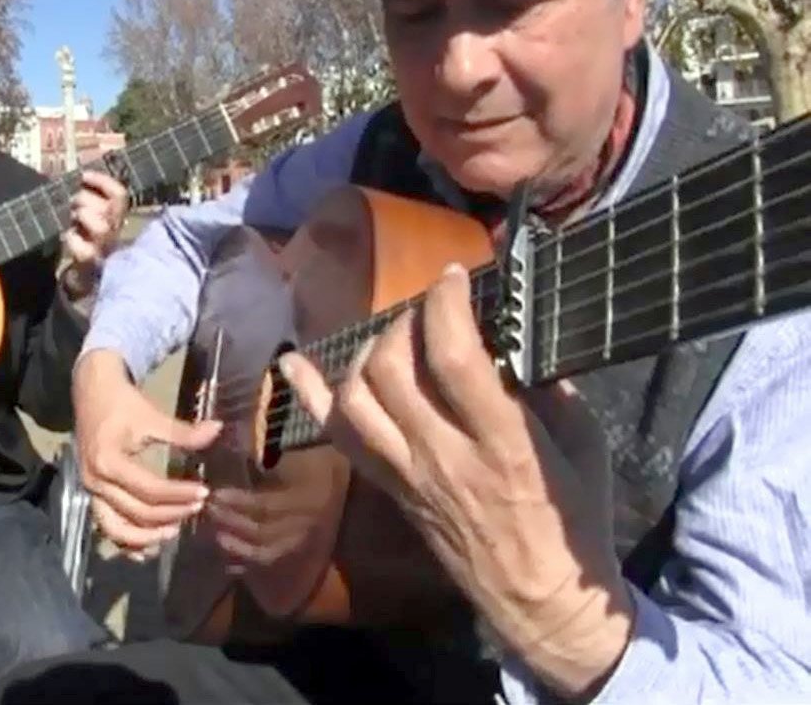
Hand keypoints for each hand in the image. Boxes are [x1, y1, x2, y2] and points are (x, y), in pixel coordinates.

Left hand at [61, 170, 128, 300]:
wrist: (85, 276)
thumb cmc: (86, 238)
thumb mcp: (92, 215)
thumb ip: (91, 196)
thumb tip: (82, 171)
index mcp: (118, 216)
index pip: (119, 195)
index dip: (103, 182)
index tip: (84, 175)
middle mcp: (116, 232)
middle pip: (108, 208)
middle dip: (84, 198)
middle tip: (73, 203)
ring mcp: (105, 248)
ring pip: (100, 226)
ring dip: (82, 216)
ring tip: (73, 219)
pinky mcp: (91, 262)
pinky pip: (81, 246)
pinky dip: (71, 238)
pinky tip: (68, 236)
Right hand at [73, 350, 219, 555]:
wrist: (91, 393)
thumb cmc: (122, 404)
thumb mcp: (152, 415)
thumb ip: (183, 431)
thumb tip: (218, 429)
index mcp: (109, 461)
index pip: (150, 489)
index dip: (178, 494)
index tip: (203, 492)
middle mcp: (96, 482)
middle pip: (136, 513)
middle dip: (169, 515)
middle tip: (197, 508)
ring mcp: (91, 491)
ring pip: (117, 530)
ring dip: (147, 537)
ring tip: (175, 531)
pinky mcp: (92, 495)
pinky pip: (107, 527)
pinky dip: (127, 541)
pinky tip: (149, 547)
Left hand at [280, 263, 630, 699]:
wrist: (538, 598)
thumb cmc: (573, 520)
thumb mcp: (584, 446)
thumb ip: (549, 389)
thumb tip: (516, 334)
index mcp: (501, 442)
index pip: (453, 358)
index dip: (443, 305)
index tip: (450, 278)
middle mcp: (443, 455)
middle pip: (392, 369)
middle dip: (403, 322)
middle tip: (428, 310)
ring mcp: (407, 474)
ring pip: (355, 399)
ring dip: (365, 353)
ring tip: (393, 338)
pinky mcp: (389, 489)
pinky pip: (338, 438)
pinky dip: (310, 397)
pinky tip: (293, 364)